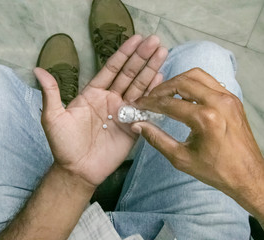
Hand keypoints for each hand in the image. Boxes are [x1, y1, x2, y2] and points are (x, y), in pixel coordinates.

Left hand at [34, 35, 167, 186]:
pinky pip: (145, 108)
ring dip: (151, 70)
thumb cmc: (63, 144)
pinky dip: (154, 93)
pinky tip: (162, 78)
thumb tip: (37, 70)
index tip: (136, 38)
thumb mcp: (53, 117)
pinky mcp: (133, 126)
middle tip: (155, 40)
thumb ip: (51, 93)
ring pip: (139, 87)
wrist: (77, 170)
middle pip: (129, 74)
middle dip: (142, 57)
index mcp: (93, 94)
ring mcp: (123, 112)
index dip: (124, 54)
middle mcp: (110, 100)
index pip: (111, 69)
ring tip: (162, 52)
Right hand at [132, 68, 263, 219]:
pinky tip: (183, 96)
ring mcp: (229, 98)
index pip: (170, 104)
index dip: (150, 104)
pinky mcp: (233, 99)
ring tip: (165, 94)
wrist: (248, 175)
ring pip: (197, 76)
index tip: (138, 105)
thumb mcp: (181, 158)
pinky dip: (192, 84)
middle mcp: (219, 102)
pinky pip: (209, 81)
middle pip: (182, 82)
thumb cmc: (215, 170)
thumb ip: (156, 139)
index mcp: (206, 119)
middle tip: (150, 98)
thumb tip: (137, 125)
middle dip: (162, 89)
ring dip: (177, 82)